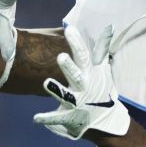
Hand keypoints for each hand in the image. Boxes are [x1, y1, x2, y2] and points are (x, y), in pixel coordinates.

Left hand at [33, 25, 129, 139]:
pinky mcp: (70, 117)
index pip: (84, 56)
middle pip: (75, 75)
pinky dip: (47, 119)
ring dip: (57, 90)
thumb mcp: (102, 69)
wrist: (106, 120)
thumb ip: (102, 49)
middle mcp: (83, 87)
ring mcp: (77, 103)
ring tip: (47, 82)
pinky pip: (57, 118)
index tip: (69, 29)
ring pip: (66, 96)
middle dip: (69, 67)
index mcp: (89, 74)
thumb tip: (109, 26)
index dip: (77, 43)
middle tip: (61, 57)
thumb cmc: (100, 89)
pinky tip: (36, 118)